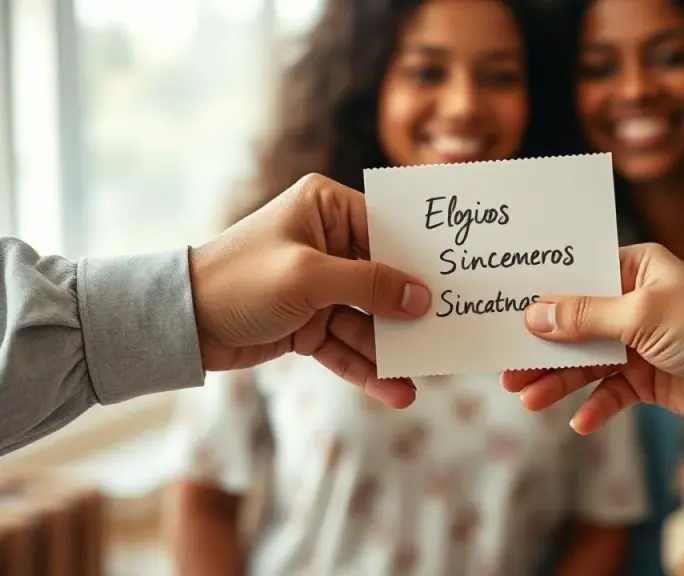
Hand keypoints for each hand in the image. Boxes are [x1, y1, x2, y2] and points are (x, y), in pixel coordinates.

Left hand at [189, 174, 429, 407]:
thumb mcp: (309, 277)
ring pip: (368, 321)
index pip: (387, 230)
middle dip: (410, 313)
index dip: (419, 259)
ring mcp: (320, 287)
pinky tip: (396, 392)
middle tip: (447, 335)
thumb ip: (370, 285)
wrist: (181, 324)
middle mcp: (327, 243)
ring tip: (424, 380)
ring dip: (391, 351)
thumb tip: (421, 297)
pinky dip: (368, 368)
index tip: (454, 282)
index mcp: (326, 209)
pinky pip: (347, 346)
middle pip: (384, 280)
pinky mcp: (309, 323)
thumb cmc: (239, 280)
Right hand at [500, 243, 683, 433]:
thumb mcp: (640, 314)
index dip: (543, 296)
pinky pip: (611, 392)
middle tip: (507, 370)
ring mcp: (639, 342)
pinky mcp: (647, 378)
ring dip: (559, 382)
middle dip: (542, 350)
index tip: (507, 311)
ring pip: (586, 362)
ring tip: (529, 400)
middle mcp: (634, 302)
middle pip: (574, 325)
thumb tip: (535, 315)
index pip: (578, 277)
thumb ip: (585, 316)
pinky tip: (580, 422)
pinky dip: (595, 407)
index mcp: (636, 269)